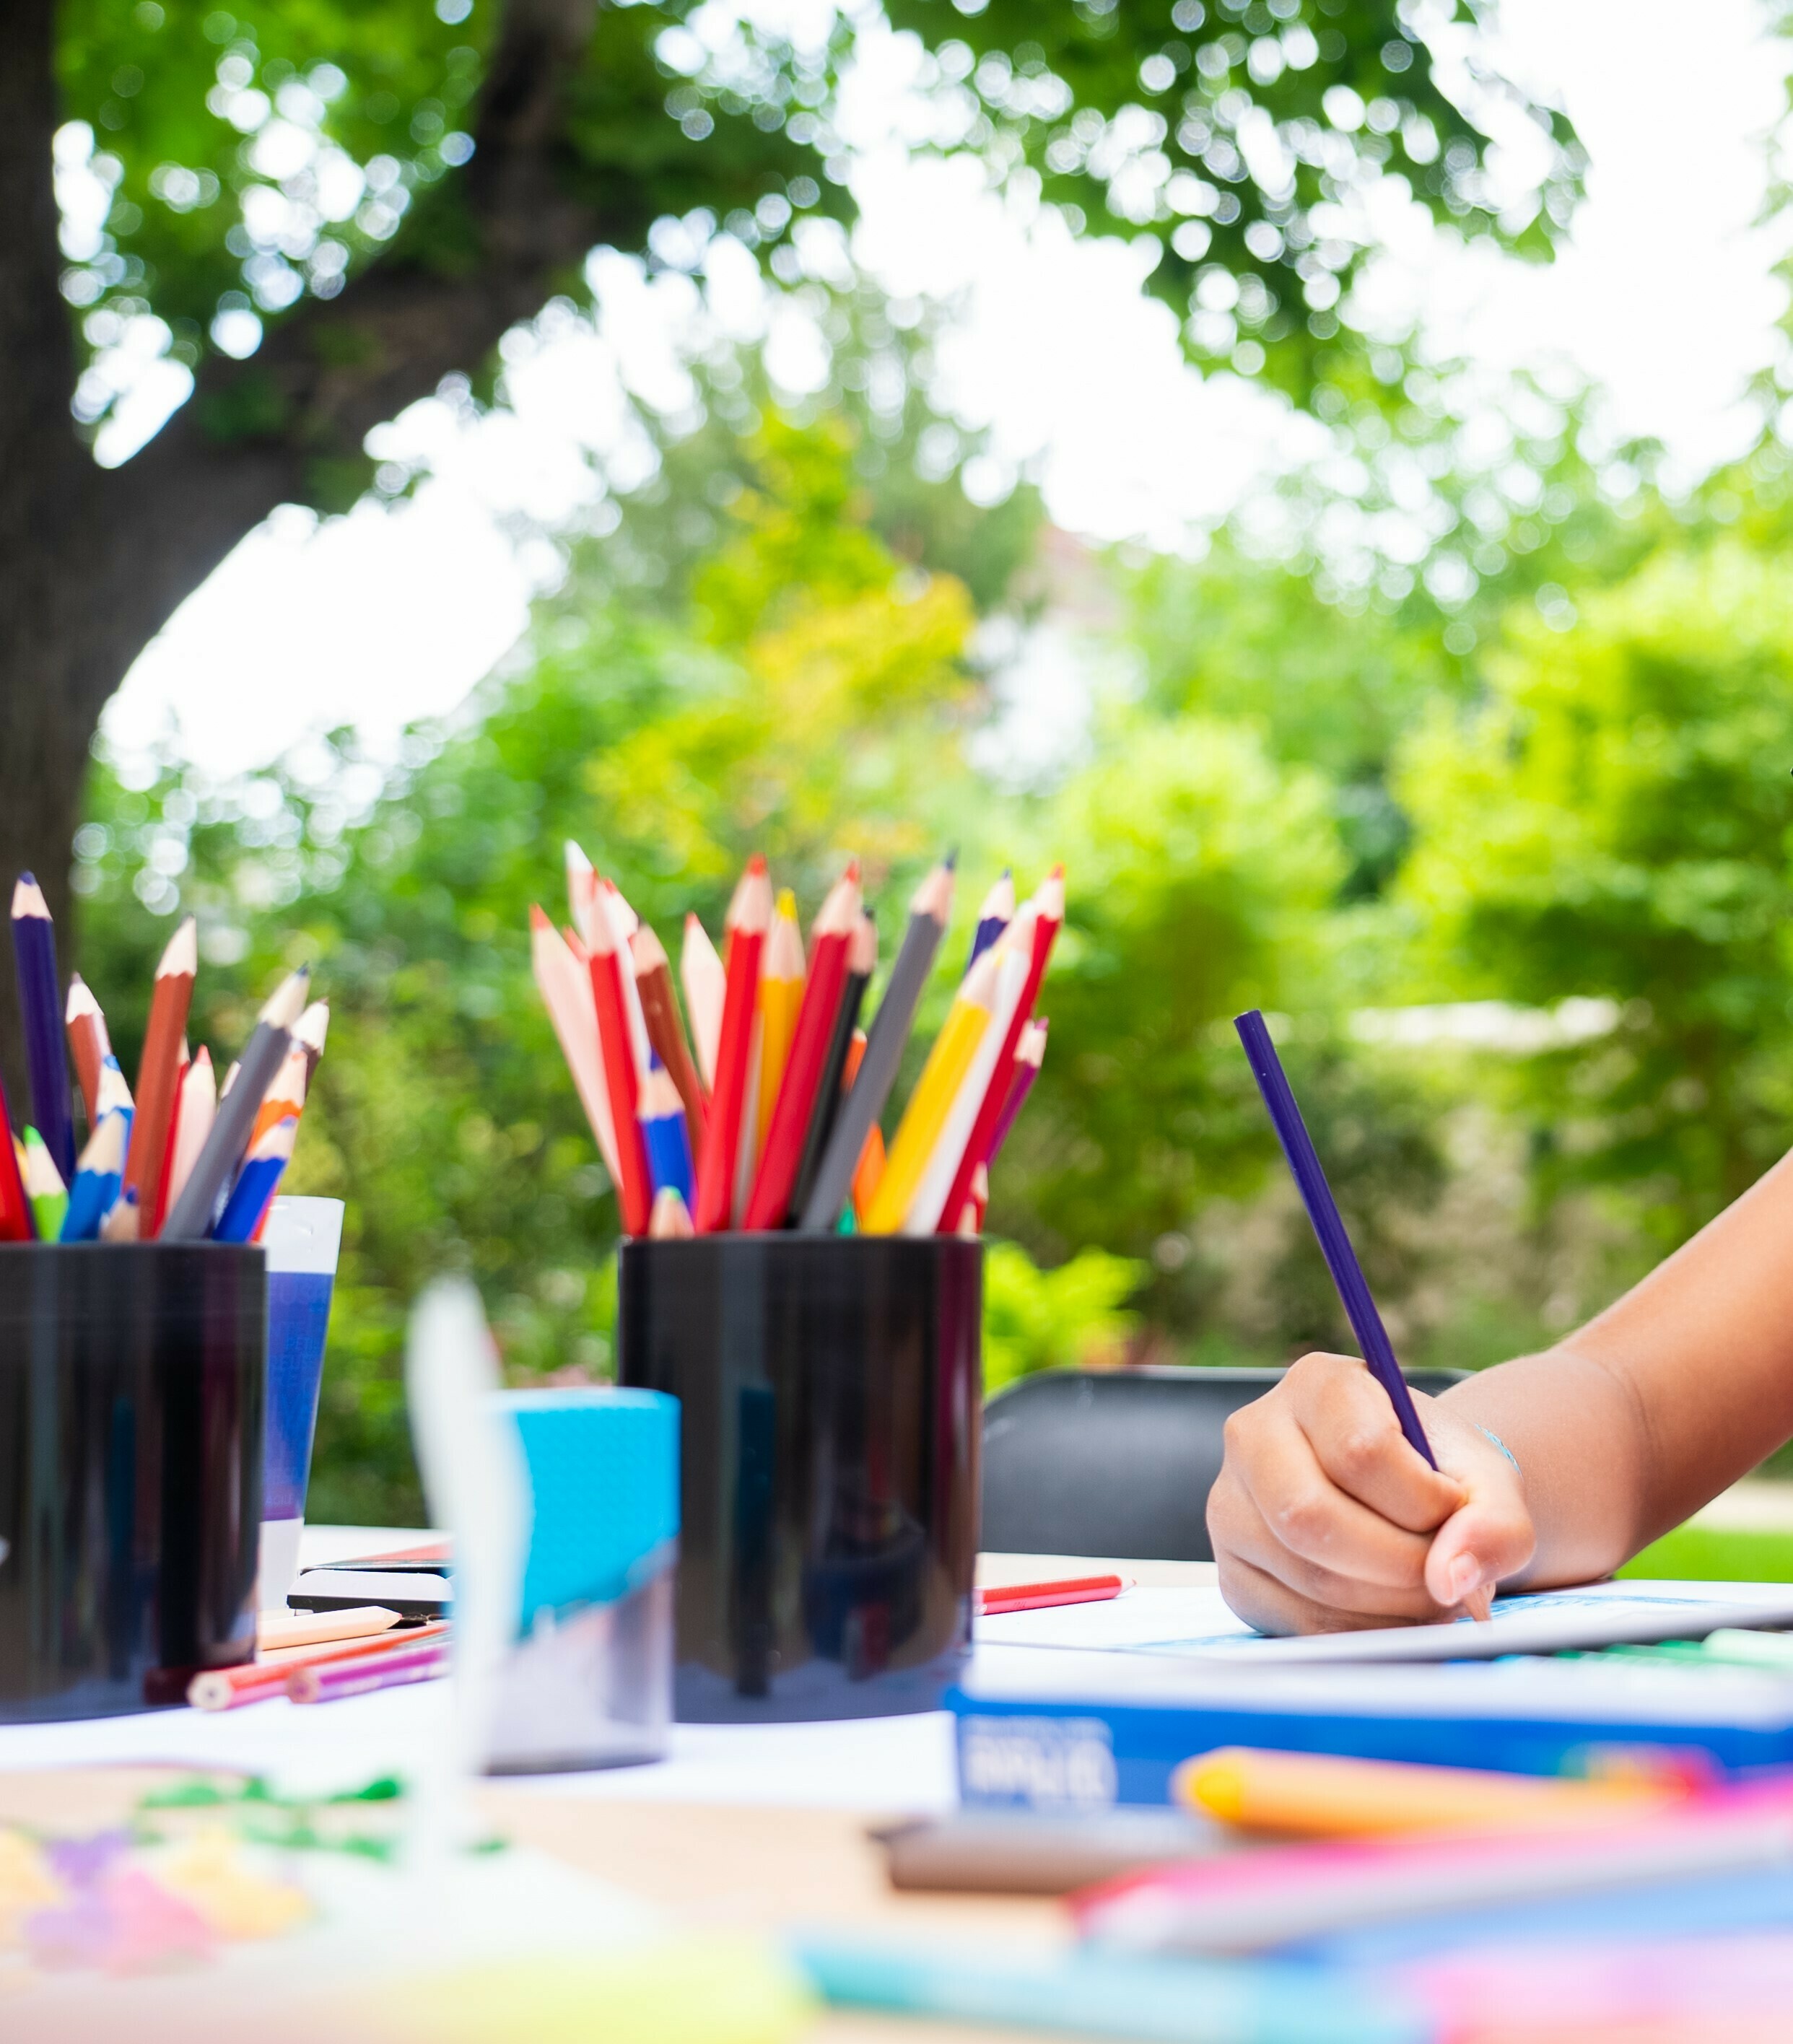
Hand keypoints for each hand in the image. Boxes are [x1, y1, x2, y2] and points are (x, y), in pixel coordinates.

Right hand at [1206, 1352, 1535, 1634]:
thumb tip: (1451, 1579)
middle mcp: (1254, 1434)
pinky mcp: (1232, 1571)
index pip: (1360, 1448)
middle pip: (1312, 1516)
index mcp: (1317, 1384)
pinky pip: (1296, 1622)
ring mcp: (1230, 1505)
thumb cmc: (1438, 1477)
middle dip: (1400, 1566)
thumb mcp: (1485, 1479)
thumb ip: (1493, 1520)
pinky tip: (1391, 1615)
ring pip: (1306, 1575)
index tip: (1453, 1512)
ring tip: (1427, 1596)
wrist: (1404, 1500)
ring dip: (1389, 1607)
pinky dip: (1362, 1634)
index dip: (1423, 1501)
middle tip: (1445, 1576)